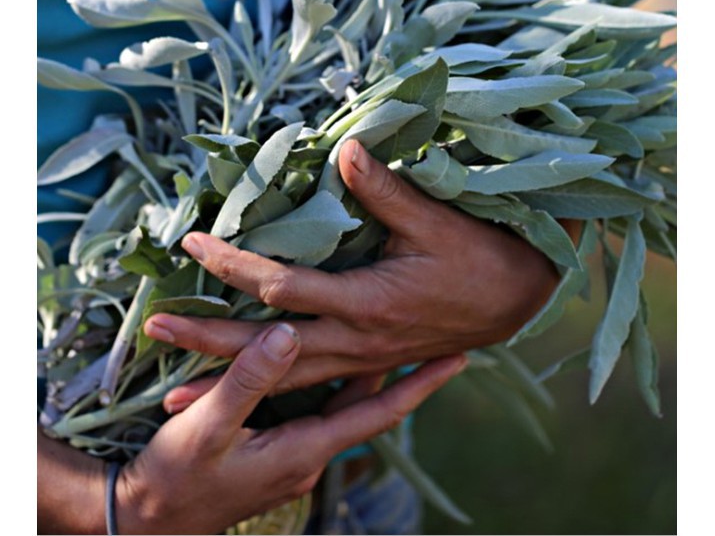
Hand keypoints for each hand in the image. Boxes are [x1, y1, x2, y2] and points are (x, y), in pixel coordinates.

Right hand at [40, 323, 465, 534]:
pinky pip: (321, 409)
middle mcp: (311, 451)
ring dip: (370, 374)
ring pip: (345, 404)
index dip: (421, 385)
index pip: (379, 412)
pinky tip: (332, 359)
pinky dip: (336, 382)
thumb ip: (250, 379)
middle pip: (369, 404)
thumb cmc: (178, 475)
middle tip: (436, 336)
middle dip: (405, 374)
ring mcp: (295, 452)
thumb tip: (290, 332)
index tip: (459, 358)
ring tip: (397, 338)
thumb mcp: (209, 425)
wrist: (151, 518)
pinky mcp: (278, 448)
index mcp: (307, 447)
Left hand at [145, 140, 563, 404]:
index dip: (233, 265)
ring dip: (228, 379)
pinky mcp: (367, 362)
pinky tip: (244, 397)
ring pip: (284, 378)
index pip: (282, 286)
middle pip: (267, 349)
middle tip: (154, 330)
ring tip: (174, 393)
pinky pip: (308, 384)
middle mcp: (356, 339)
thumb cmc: (478, 257)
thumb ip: (385, 189)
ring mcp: (360, 358)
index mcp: (367, 302)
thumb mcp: (435, 220)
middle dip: (207, 339)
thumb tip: (345, 148)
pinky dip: (269, 390)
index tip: (192, 244)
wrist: (516, 300)